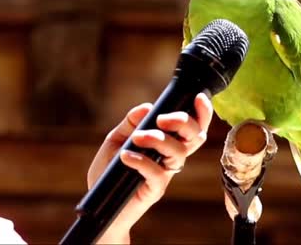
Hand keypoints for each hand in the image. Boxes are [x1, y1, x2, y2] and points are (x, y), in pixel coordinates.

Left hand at [87, 93, 213, 243]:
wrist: (98, 202)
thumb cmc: (109, 170)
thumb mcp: (116, 139)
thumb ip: (131, 122)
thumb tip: (147, 107)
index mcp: (167, 143)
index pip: (192, 127)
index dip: (202, 113)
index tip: (198, 98)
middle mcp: (170, 157)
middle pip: (195, 138)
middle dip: (184, 122)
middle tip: (162, 119)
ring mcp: (165, 174)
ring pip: (179, 154)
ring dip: (159, 140)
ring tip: (137, 138)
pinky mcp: (155, 190)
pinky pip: (158, 173)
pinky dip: (142, 161)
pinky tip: (125, 157)